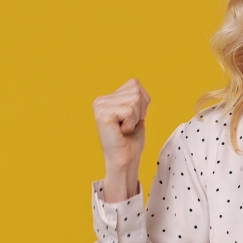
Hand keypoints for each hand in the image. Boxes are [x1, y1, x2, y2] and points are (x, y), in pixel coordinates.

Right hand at [92, 78, 150, 201]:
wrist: (125, 159)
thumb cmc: (131, 138)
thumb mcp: (136, 111)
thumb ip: (135, 96)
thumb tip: (136, 83)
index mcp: (107, 98)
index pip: (134, 84)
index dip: (142, 102)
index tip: (132, 118)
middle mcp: (100, 100)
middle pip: (136, 91)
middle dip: (140, 110)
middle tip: (129, 125)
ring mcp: (100, 106)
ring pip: (134, 100)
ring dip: (135, 117)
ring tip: (125, 128)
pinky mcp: (102, 114)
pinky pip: (129, 111)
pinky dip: (131, 123)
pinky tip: (121, 131)